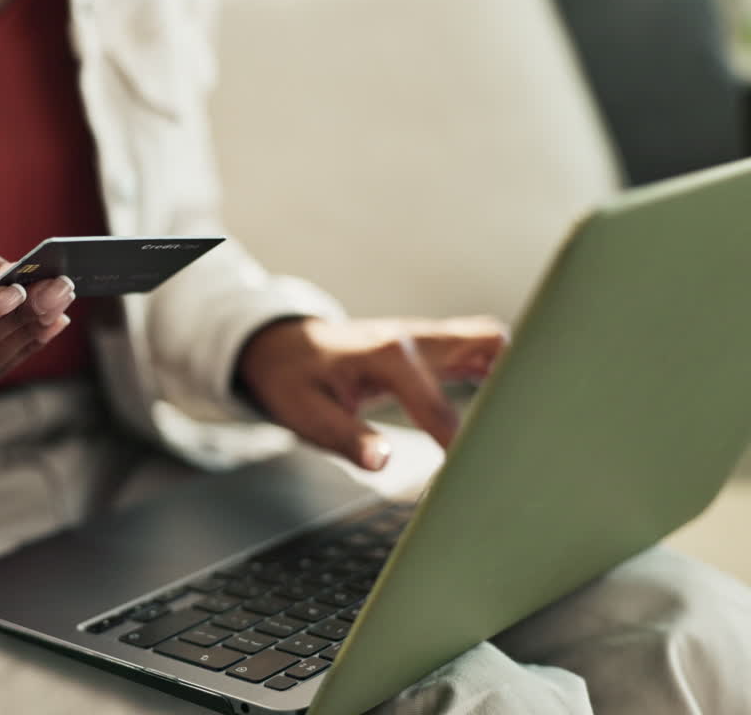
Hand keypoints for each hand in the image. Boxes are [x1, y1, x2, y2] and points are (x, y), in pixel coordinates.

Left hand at [237, 317, 507, 469]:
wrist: (284, 347)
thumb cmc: (295, 381)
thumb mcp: (306, 415)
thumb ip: (348, 438)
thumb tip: (383, 462)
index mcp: (388, 356)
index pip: (437, 407)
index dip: (458, 446)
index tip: (473, 476)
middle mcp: (416, 338)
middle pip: (488, 346)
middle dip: (514, 385)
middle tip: (529, 433)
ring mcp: (428, 337)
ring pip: (491, 341)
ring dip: (514, 373)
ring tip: (530, 421)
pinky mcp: (432, 345)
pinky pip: (480, 349)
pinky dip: (502, 372)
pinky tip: (511, 406)